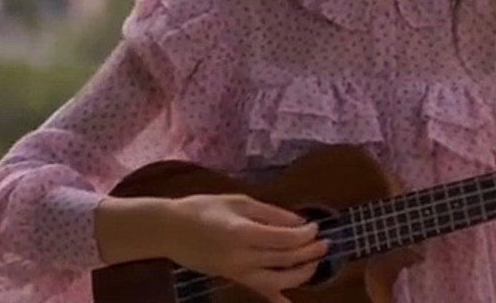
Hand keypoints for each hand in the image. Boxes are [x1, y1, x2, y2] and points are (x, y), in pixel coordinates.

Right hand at [163, 194, 329, 302]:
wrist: (170, 230)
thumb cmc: (203, 208)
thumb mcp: (239, 201)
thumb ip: (270, 213)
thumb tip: (299, 221)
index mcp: (243, 232)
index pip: (284, 238)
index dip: (305, 234)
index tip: (317, 228)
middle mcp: (242, 256)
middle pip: (284, 260)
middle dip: (308, 253)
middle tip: (325, 244)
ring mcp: (236, 271)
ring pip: (276, 281)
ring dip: (300, 275)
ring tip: (314, 264)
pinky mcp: (231, 278)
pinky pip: (258, 290)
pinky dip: (275, 298)